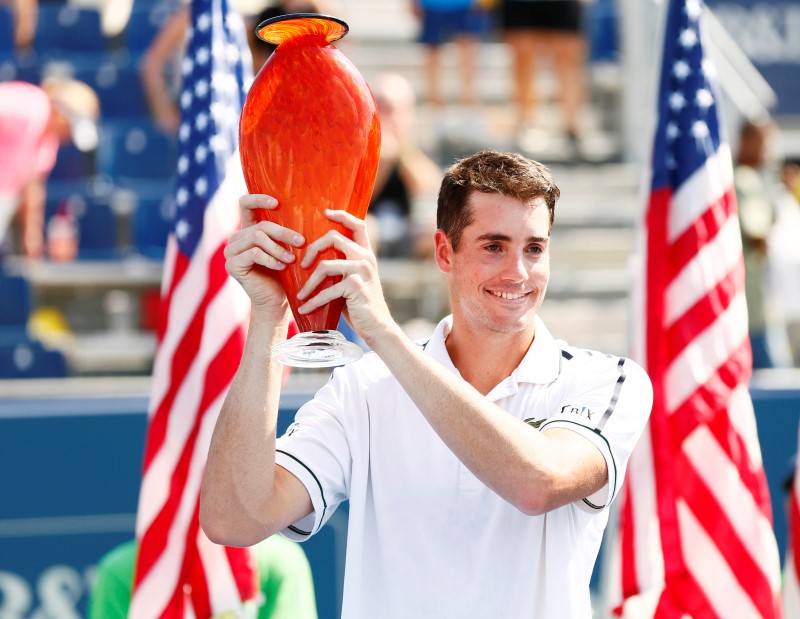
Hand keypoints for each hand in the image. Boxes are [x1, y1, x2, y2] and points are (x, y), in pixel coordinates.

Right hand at [225, 194, 304, 313]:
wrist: (276, 300)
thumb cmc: (285, 273)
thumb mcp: (286, 247)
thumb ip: (285, 231)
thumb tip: (301, 209)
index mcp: (248, 230)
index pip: (245, 204)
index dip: (258, 199)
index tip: (276, 203)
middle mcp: (236, 238)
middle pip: (260, 226)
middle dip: (283, 233)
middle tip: (301, 241)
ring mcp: (231, 252)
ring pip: (257, 238)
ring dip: (279, 248)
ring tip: (292, 259)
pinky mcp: (232, 265)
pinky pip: (254, 254)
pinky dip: (271, 259)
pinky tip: (282, 266)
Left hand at [295, 209, 393, 342]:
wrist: (377, 326)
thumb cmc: (359, 304)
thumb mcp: (351, 280)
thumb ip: (340, 266)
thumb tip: (313, 258)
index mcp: (366, 254)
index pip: (358, 225)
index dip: (342, 215)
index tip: (325, 212)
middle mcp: (366, 258)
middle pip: (334, 238)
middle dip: (312, 249)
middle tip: (301, 264)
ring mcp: (362, 270)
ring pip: (325, 265)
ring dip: (309, 283)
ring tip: (301, 294)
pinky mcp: (355, 286)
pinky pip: (327, 290)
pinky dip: (313, 301)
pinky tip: (305, 308)